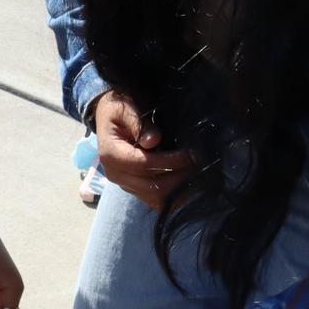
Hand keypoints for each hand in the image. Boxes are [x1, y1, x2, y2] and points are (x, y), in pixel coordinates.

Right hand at [93, 93, 192, 207]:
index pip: (144, 164)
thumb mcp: (126, 109)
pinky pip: (153, 199)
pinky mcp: (132, 188)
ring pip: (154, 196)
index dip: (169, 161)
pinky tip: (187, 186)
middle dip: (178, 177)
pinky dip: (171, 196)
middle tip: (199, 165)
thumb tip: (154, 141)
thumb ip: (139, 123)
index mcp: (111, 153)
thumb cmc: (119, 110)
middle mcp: (114, 173)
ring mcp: (123, 183)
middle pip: (151, 185)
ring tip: (196, 175)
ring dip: (177, 188)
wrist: (108, 118)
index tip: (191, 154)